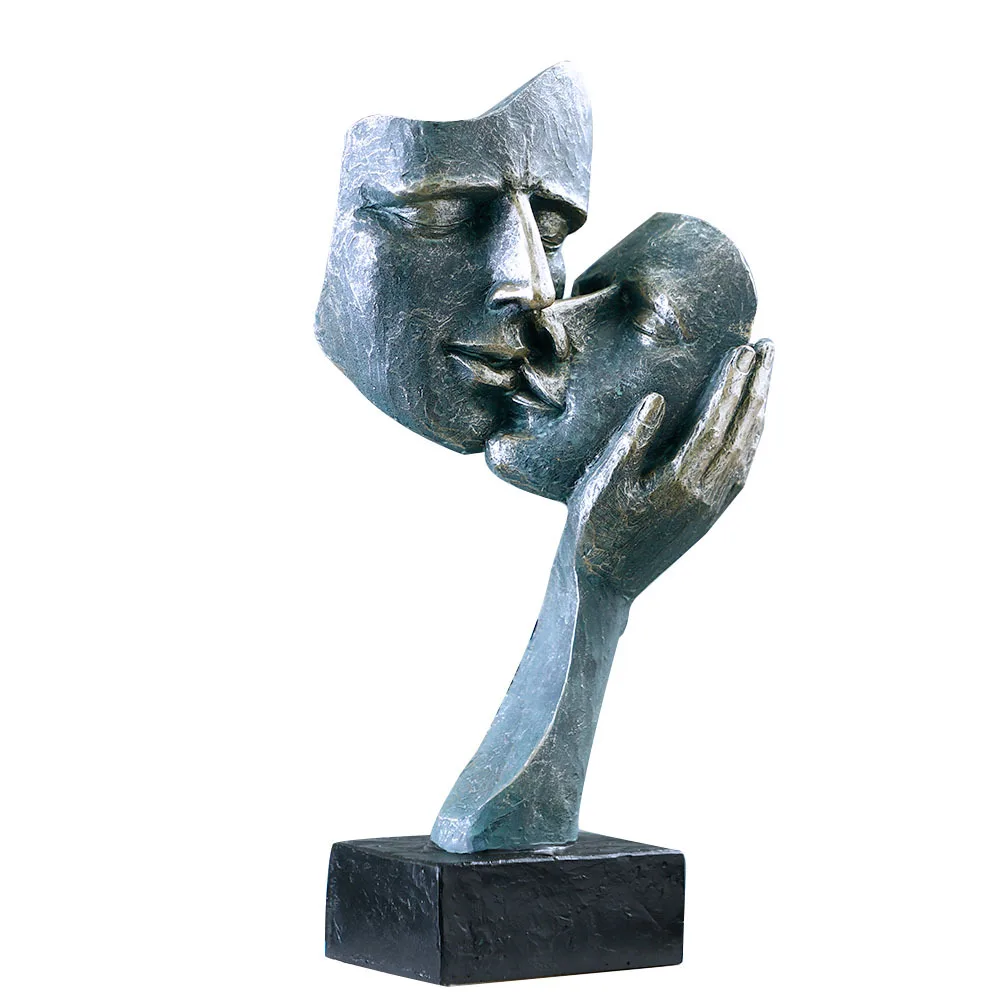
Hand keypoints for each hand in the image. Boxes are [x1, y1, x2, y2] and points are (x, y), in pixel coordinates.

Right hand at [566, 340, 773, 599]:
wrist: (601, 587)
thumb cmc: (592, 530)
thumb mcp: (601, 481)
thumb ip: (631, 439)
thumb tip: (657, 400)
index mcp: (680, 481)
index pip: (715, 421)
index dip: (731, 383)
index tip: (743, 349)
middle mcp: (705, 494)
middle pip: (742, 431)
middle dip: (757, 386)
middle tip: (769, 348)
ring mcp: (710, 508)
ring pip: (747, 451)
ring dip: (759, 411)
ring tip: (765, 378)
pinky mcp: (707, 517)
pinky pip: (740, 471)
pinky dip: (750, 441)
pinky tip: (750, 428)